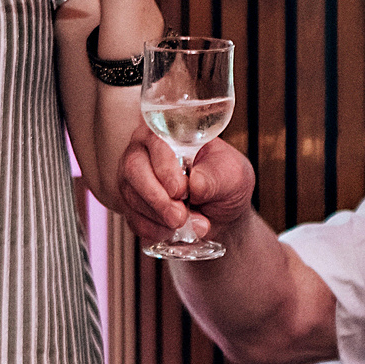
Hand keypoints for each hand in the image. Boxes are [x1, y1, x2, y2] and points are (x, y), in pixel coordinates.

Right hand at [116, 130, 256, 241]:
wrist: (221, 211)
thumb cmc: (226, 181)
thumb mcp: (233, 175)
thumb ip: (216, 177)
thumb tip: (195, 184)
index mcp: (169, 132)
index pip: (155, 141)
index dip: (164, 167)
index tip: (181, 191)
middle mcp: (144, 150)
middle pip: (133, 169)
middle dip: (157, 198)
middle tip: (180, 216)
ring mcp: (133, 178)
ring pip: (131, 196)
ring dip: (159, 217)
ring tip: (187, 224)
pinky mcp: (131, 204)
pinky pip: (133, 219)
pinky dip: (154, 230)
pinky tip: (173, 231)